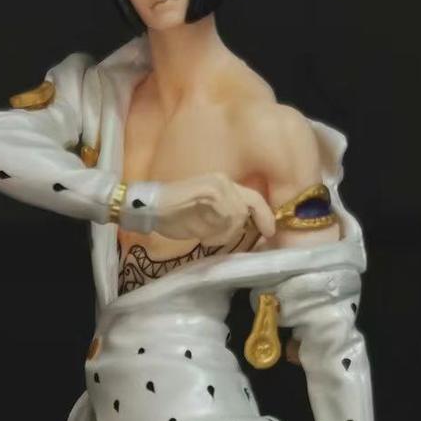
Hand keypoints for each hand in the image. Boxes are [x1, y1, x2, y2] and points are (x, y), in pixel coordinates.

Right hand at [152, 173, 274, 247]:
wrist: (150, 205)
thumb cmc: (174, 212)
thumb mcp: (206, 213)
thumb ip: (225, 217)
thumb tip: (243, 229)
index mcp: (224, 183)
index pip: (254, 198)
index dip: (265, 216)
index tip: (270, 233)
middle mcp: (224, 182)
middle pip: (245, 211)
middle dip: (234, 230)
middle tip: (216, 238)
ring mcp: (218, 187)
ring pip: (235, 219)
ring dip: (220, 234)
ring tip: (202, 235)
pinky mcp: (209, 194)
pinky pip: (223, 220)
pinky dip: (213, 233)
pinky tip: (199, 233)